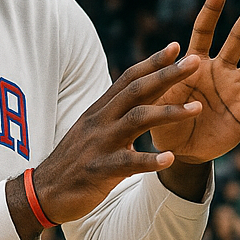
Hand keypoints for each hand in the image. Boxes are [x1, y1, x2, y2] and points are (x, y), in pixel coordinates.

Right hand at [32, 43, 204, 225]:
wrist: (42, 192)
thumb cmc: (74, 162)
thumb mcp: (93, 131)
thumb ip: (114, 115)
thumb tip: (138, 100)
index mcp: (100, 111)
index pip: (128, 79)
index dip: (152, 62)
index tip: (176, 47)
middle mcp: (99, 121)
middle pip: (137, 91)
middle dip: (167, 75)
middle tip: (196, 61)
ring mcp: (99, 144)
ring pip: (137, 120)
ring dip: (169, 112)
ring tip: (197, 108)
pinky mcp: (99, 170)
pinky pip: (128, 162)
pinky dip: (150, 160)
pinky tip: (170, 159)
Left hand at [150, 0, 239, 163]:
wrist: (181, 151)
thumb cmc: (165, 120)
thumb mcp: (157, 98)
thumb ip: (164, 76)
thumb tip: (177, 49)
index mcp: (196, 62)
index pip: (204, 30)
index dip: (212, 9)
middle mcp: (221, 69)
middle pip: (238, 37)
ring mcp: (237, 87)